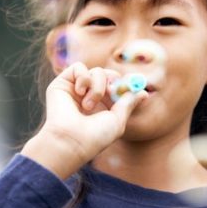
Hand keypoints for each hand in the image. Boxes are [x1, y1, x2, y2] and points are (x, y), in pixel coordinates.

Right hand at [22, 62, 147, 177]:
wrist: (70, 141)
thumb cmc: (94, 136)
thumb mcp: (117, 120)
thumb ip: (129, 103)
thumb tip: (143, 92)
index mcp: (103, 105)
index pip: (116, 85)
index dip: (125, 83)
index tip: (133, 85)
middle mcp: (89, 95)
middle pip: (108, 74)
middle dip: (113, 81)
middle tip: (112, 92)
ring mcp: (76, 88)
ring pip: (96, 71)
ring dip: (97, 86)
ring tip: (88, 106)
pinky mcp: (63, 83)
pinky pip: (78, 67)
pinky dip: (83, 78)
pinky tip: (79, 93)